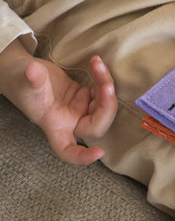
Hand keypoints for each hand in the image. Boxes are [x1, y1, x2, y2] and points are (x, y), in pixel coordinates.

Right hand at [0, 41, 117, 163]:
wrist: (24, 69)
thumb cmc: (20, 81)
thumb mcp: (25, 81)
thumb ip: (32, 79)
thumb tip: (32, 70)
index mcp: (55, 125)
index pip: (67, 150)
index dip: (83, 156)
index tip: (99, 152)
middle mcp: (70, 120)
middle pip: (96, 125)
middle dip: (106, 106)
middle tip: (107, 84)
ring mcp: (79, 108)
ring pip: (103, 106)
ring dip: (106, 85)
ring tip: (97, 64)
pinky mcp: (84, 95)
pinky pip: (101, 91)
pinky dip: (103, 78)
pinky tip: (97, 64)